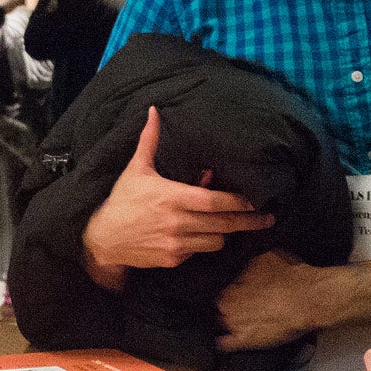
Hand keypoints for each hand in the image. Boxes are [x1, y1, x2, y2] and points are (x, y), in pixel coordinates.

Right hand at [81, 108, 275, 286]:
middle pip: (225, 224)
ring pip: (216, 241)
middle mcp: (178, 222)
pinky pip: (199, 252)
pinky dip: (201, 244)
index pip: (216, 201)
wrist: (102, 238)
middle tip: (268, 219)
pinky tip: (196, 235)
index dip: (239, 202)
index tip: (256, 200)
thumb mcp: (136, 169)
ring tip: (225, 224)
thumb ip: (150, 141)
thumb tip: (153, 110)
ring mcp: (177, 243)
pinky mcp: (173, 259)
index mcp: (173, 197)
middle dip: (250, 221)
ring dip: (222, 233)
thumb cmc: (121, 200)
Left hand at [215, 251, 329, 350]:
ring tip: (238, 321)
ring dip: (223, 322)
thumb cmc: (290, 276)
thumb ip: (247, 260)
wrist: (307, 300)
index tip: (233, 290)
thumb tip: (240, 258)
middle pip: (216, 306)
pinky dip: (223, 342)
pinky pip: (222, 344)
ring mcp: (231, 324)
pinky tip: (228, 339)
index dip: (225, 289)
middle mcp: (224, 303)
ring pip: (217, 323)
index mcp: (227, 281)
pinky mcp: (242, 341)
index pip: (216, 286)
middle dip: (225, 305)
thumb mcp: (265, 256)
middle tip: (239, 304)